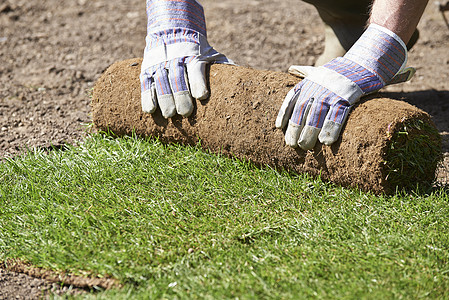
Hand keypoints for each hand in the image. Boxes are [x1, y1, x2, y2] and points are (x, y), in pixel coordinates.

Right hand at [140, 0, 231, 117]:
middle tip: (185, 113)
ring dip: (165, 99)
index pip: (196, 70)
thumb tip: (242, 76)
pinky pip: (146, 84)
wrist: (172, 31)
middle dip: (181, 96)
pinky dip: (147, 97)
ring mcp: (160, 65)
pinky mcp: (148, 70)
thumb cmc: (197, 51)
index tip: (202, 96)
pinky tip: (150, 111)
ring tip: (170, 115)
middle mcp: (175, 60)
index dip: (198, 83)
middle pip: (177, 79)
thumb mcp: (211, 54)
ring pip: (161, 82)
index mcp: (193, 57)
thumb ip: (223, 66)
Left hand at [276, 24, 412, 149]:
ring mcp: (332, 91)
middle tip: (293, 144)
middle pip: (302, 110)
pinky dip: (331, 129)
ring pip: (317, 115)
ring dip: (309, 133)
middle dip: (295, 128)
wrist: (365, 64)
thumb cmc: (340, 71)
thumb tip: (291, 68)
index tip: (278, 127)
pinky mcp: (347, 97)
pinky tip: (326, 142)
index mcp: (309, 81)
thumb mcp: (321, 69)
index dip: (284, 112)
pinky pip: (337, 116)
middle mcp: (318, 86)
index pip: (292, 97)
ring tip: (305, 146)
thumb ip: (305, 72)